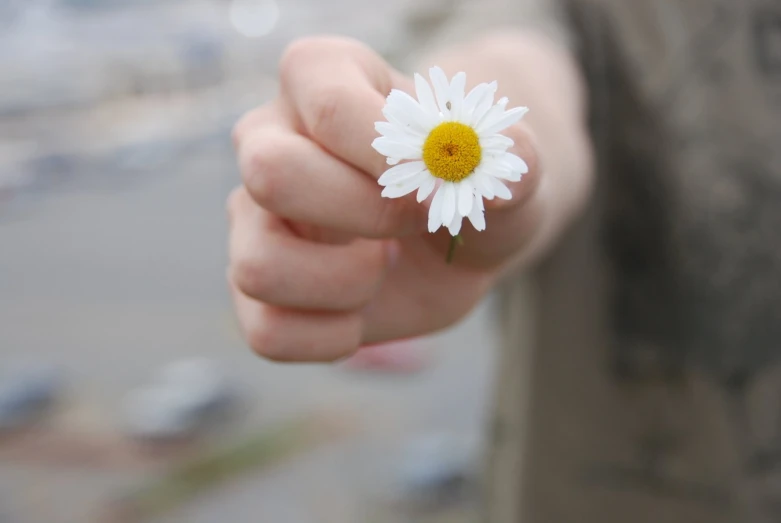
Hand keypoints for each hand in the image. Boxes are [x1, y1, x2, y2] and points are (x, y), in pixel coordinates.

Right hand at [228, 36, 541, 361]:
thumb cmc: (470, 188)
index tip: (439, 182)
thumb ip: (516, 162)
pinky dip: (331, 336)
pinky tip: (361, 311)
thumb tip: (490, 168)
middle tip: (415, 221)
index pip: (330, 107)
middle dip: (366, 215)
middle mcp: (267, 140)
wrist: (455, 240)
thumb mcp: (510, 171)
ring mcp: (251, 217)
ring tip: (382, 266)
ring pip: (257, 265)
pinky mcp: (253, 288)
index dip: (393, 159)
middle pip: (270, 174)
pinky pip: (267, 332)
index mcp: (320, 77)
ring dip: (346, 285)